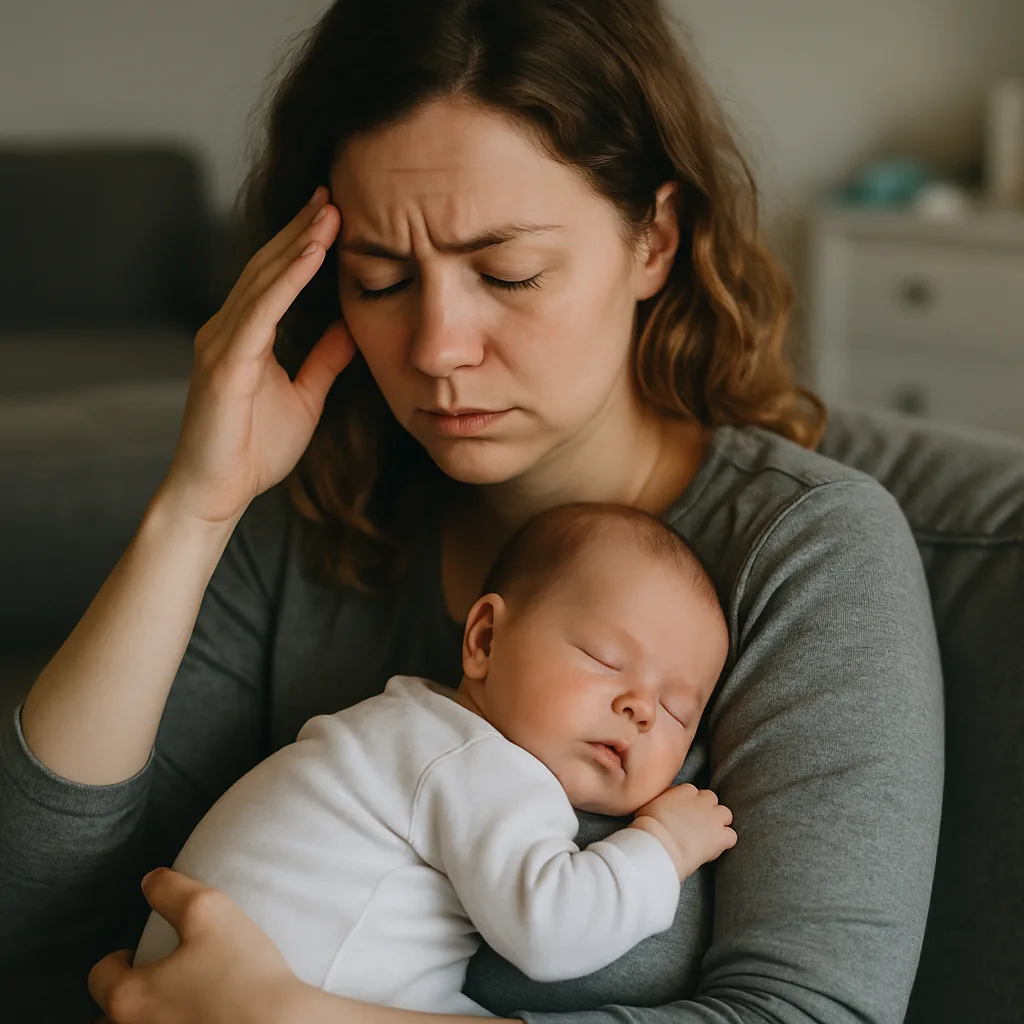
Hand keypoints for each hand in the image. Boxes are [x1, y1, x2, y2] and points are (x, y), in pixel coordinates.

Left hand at [88, 868, 308, 1023]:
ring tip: (167, 1009)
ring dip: (140, 1020)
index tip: (136, 955)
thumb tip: (149, 881)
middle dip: (120, 1002)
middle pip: (103, 1021)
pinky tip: (193, 1019)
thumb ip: (171, 890)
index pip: (100, 976)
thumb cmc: (240, 972)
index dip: (117, 959)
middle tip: (149, 987)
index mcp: (129, 997)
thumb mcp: (209, 910)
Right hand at [160, 186, 355, 526]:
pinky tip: (312, 254)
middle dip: (301, 229)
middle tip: (333, 193)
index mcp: (245, 337)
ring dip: (298, 243)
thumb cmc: (254, 451)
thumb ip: (323, 360)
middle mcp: (227, 330)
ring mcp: (221, 343)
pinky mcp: (224, 363)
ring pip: (263, 280)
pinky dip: (288, 280)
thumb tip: (349, 327)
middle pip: (267, 267)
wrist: (217, 493)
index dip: (303, 244)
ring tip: (329, 211)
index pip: (275, 278)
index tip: (334, 214)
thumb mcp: (305, 396)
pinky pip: (260, 312)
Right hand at [631, 783, 736, 878]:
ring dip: (718, 823)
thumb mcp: (649, 805)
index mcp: (684, 791)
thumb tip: (660, 807)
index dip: (689, 803)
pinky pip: (731, 836)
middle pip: (711, 799)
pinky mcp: (720, 836)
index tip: (683, 813)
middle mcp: (701, 800)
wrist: (659, 844)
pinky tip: (714, 848)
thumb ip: (661, 802)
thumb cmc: (648, 827)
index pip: (693, 792)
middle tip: (696, 824)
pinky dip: (725, 842)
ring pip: (725, 814)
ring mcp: (713, 817)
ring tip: (708, 835)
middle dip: (706, 810)